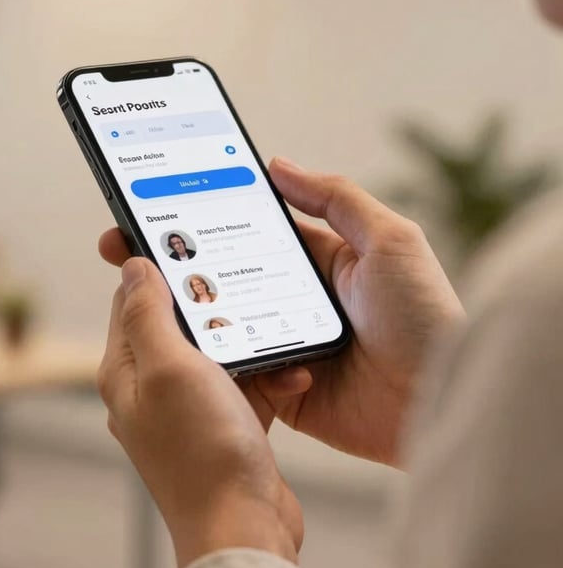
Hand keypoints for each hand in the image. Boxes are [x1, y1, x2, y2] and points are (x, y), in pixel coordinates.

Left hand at [99, 258, 303, 567]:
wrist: (245, 530)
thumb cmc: (204, 452)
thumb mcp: (171, 368)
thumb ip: (148, 314)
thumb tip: (132, 265)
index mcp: (127, 371)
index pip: (134, 299)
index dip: (159, 268)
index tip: (191, 242)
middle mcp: (152, 389)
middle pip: (182, 323)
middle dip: (218, 309)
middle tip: (246, 293)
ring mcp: (189, 410)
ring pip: (220, 352)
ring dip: (251, 345)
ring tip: (278, 349)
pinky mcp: (226, 425)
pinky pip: (247, 385)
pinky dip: (269, 379)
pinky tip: (291, 380)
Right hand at [100, 159, 463, 466]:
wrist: (441, 402)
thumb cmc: (425, 316)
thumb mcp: (390, 240)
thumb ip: (336, 197)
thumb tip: (278, 165)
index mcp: (318, 262)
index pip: (247, 232)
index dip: (202, 220)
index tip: (155, 208)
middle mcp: (296, 301)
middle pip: (224, 278)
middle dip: (177, 266)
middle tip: (126, 251)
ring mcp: (286, 346)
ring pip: (223, 325)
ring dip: (191, 316)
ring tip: (147, 299)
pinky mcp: (283, 390)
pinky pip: (239, 373)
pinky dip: (220, 364)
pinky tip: (196, 351)